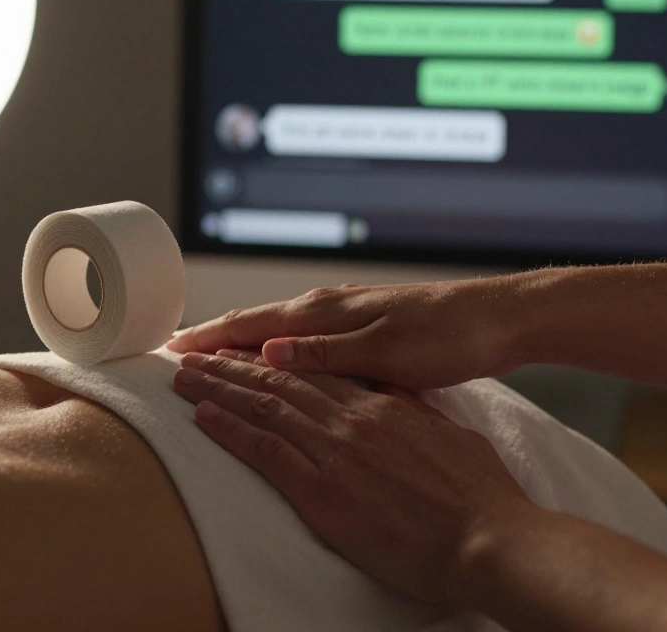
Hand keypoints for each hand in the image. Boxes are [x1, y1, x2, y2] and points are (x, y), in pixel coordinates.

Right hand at [168, 279, 531, 390]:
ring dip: (240, 342)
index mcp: (325, 312)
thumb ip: (325, 354)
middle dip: (212, 338)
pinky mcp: (362, 325)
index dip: (207, 340)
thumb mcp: (386, 352)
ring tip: (211, 356)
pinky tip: (274, 359)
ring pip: (275, 329)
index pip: (248, 326)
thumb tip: (265, 356)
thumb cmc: (447, 336)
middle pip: (254, 323)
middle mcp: (328, 307)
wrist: (498, 320)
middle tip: (173, 354)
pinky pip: (299, 336)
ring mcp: (344, 314)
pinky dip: (273, 347)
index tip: (168, 351)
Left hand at [171, 350, 534, 609]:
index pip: (314, 372)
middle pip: (279, 381)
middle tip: (197, 355)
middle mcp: (353, 421)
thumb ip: (414, 414)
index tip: (243, 351)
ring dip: (219, 389)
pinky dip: (228, 429)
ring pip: (264, 407)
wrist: (490, 540)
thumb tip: (394, 400)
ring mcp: (336, 453)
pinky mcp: (323, 492)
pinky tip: (203, 417)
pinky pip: (264, 451)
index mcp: (383, 406)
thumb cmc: (481, 498)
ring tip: (185, 379)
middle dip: (232, 366)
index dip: (273, 359)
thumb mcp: (450, 437)